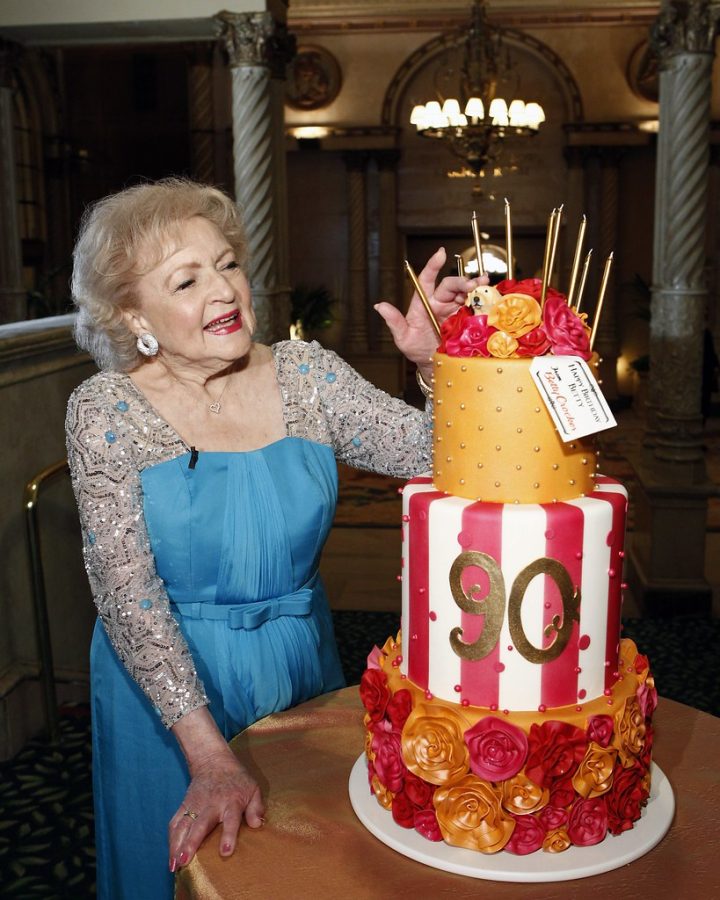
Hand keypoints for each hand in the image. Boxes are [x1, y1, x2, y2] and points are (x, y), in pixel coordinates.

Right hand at [168, 747, 264, 870]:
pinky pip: (175, 822)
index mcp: (232, 801)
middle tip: (185, 860)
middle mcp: (212, 804)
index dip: (229, 835)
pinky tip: (171, 856)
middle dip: (192, 842)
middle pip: (201, 824)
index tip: (225, 852)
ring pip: (184, 825)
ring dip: (177, 844)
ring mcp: (196, 804)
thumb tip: (257, 824)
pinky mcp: (184, 805)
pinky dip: (171, 839)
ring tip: (174, 864)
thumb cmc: (237, 779)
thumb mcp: (253, 788)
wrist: (213, 760)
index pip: (231, 819)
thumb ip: (256, 807)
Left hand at [374, 247, 486, 379]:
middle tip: (470, 285)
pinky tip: (490, 292)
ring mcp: (455, 309)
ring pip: (465, 291)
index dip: (433, 265)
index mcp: (424, 303)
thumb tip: (380, 306)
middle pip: (450, 285)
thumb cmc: (417, 350)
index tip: (440, 253)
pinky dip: (483, 297)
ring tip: (482, 284)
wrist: (435, 365)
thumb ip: (394, 321)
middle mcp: (440, 302)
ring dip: (474, 286)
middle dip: (461, 281)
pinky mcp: (467, 318)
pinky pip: (475, 304)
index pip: (427, 280)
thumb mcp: (404, 338)